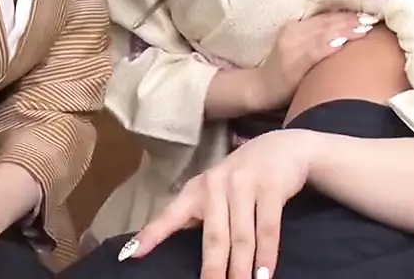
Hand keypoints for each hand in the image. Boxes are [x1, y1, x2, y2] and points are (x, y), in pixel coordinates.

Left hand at [120, 129, 318, 278]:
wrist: (284, 147)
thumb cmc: (245, 177)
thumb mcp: (216, 190)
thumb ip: (199, 215)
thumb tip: (175, 248)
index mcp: (197, 189)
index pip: (170, 215)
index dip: (151, 235)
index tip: (129, 254)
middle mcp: (216, 185)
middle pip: (213, 238)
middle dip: (212, 271)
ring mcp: (243, 185)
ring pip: (241, 238)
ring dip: (241, 269)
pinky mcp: (270, 187)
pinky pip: (267, 229)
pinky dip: (267, 256)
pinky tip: (265, 275)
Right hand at [252, 11, 377, 109]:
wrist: (258, 88)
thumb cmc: (282, 71)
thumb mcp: (296, 48)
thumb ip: (315, 40)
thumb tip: (345, 37)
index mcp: (294, 26)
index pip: (325, 17)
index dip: (346, 14)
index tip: (368, 12)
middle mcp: (292, 32)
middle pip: (327, 23)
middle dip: (351, 20)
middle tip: (373, 18)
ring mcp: (291, 46)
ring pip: (324, 34)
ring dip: (346, 30)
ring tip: (366, 28)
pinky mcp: (292, 63)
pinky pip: (315, 51)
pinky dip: (331, 45)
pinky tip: (344, 42)